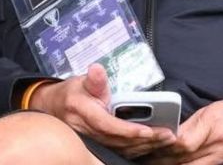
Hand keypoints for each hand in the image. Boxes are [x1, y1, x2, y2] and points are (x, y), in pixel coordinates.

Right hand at [29, 64, 176, 158]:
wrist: (54, 108)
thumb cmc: (71, 94)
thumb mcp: (81, 82)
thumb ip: (94, 80)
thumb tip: (97, 69)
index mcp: (83, 112)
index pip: (108, 125)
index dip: (129, 129)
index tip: (149, 130)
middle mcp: (87, 131)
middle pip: (120, 141)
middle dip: (146, 139)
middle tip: (168, 134)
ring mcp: (93, 142)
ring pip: (122, 149)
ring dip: (146, 146)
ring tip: (166, 138)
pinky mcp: (99, 146)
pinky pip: (121, 151)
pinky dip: (138, 149)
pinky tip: (153, 144)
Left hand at [145, 93, 222, 164]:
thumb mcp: (210, 110)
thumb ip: (190, 124)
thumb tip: (168, 134)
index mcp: (210, 126)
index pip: (181, 143)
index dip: (163, 145)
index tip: (147, 144)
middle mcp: (216, 145)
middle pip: (181, 159)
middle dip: (160, 159)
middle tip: (141, 157)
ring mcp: (221, 158)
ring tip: (153, 163)